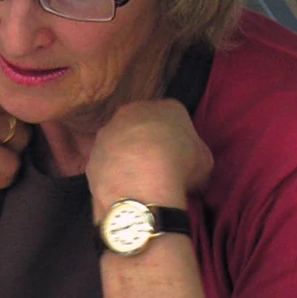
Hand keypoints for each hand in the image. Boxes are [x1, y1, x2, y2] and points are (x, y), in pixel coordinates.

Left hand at [87, 98, 210, 211]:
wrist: (141, 183)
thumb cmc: (179, 166)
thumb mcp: (204, 162)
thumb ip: (196, 158)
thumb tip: (194, 173)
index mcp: (166, 107)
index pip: (174, 117)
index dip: (178, 139)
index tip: (180, 157)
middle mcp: (133, 112)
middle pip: (142, 125)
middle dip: (148, 142)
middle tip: (158, 166)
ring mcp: (107, 133)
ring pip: (119, 143)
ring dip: (126, 157)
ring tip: (138, 181)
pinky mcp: (91, 157)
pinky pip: (105, 165)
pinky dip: (112, 176)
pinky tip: (122, 190)